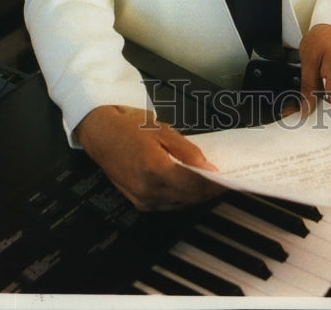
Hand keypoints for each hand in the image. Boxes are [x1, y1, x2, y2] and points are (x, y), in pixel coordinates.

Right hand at [74, 105, 224, 210]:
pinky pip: (167, 204)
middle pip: (190, 198)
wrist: (100, 132)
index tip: (229, 180)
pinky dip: (180, 196)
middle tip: (222, 179)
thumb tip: (209, 168)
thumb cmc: (129, 126)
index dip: (215, 185)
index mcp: (156, 170)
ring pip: (180, 204)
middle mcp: (148, 190)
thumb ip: (188, 152)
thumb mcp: (163, 131)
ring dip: (195, 195)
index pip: (196, 186)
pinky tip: (187, 184)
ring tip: (207, 180)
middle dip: (208, 190)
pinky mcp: (138, 202)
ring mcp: (142, 199)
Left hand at [298, 24, 330, 115]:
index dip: (325, 122)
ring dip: (319, 111)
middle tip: (296, 114)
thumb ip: (309, 87)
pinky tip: (310, 100)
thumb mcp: (309, 60)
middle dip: (317, 118)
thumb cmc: (324, 39)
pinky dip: (323, 103)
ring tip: (299, 107)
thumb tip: (306, 109)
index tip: (308, 123)